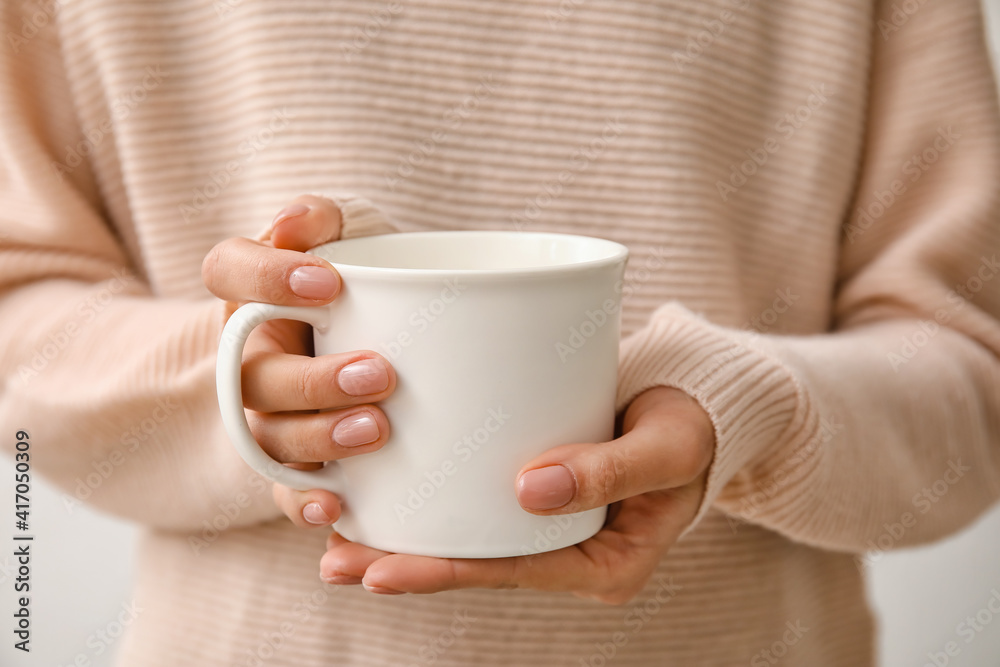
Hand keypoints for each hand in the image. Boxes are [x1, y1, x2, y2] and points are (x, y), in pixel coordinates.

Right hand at [202, 195, 395, 526]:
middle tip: (380, 373)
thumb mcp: (351, 235)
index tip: (329, 282)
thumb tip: (297, 222)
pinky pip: (286, 491)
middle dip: (313, 380)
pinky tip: (337, 510)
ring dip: (319, 438)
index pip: (229, 272)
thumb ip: (326, 219)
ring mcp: (269, 415)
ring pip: (271, 437)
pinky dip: (306, 504)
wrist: (378, 340)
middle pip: (254, 377)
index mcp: (252, 294)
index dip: (266, 277)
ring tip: (377, 430)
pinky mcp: (295, 462)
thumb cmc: (362, 282)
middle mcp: (250, 357)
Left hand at [303, 386, 714, 603]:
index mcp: (605, 565)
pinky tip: (388, 487)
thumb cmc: (692, 428)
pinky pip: (482, 503)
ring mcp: (553, 524)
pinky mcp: (539, 489)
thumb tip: (530, 491)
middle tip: (336, 561)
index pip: (512, 573)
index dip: (446, 573)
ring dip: (409, 534)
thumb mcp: (666, 449)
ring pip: (474, 537)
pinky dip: (437, 498)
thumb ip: (610, 470)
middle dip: (407, 564)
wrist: (699, 404)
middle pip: (480, 562)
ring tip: (338, 535)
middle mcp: (570, 554)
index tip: (381, 572)